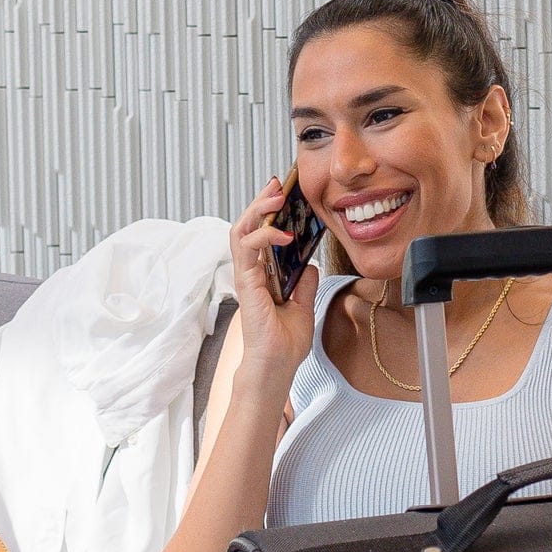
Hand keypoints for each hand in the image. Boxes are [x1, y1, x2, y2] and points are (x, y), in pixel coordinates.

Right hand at [230, 179, 320, 385]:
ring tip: (276, 196)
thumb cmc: (284, 343)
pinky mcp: (246, 283)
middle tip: (279, 184)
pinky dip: (265, 235)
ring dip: (258, 209)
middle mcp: (250, 272)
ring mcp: (245, 276)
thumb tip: (310, 264)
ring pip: (241, 229)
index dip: (268, 211)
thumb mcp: (303, 306)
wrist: (276, 367)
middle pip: (248, 225)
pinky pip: (248, 249)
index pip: (259, 233)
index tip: (284, 193)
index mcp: (261, 275)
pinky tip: (283, 233)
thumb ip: (304, 283)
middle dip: (262, 200)